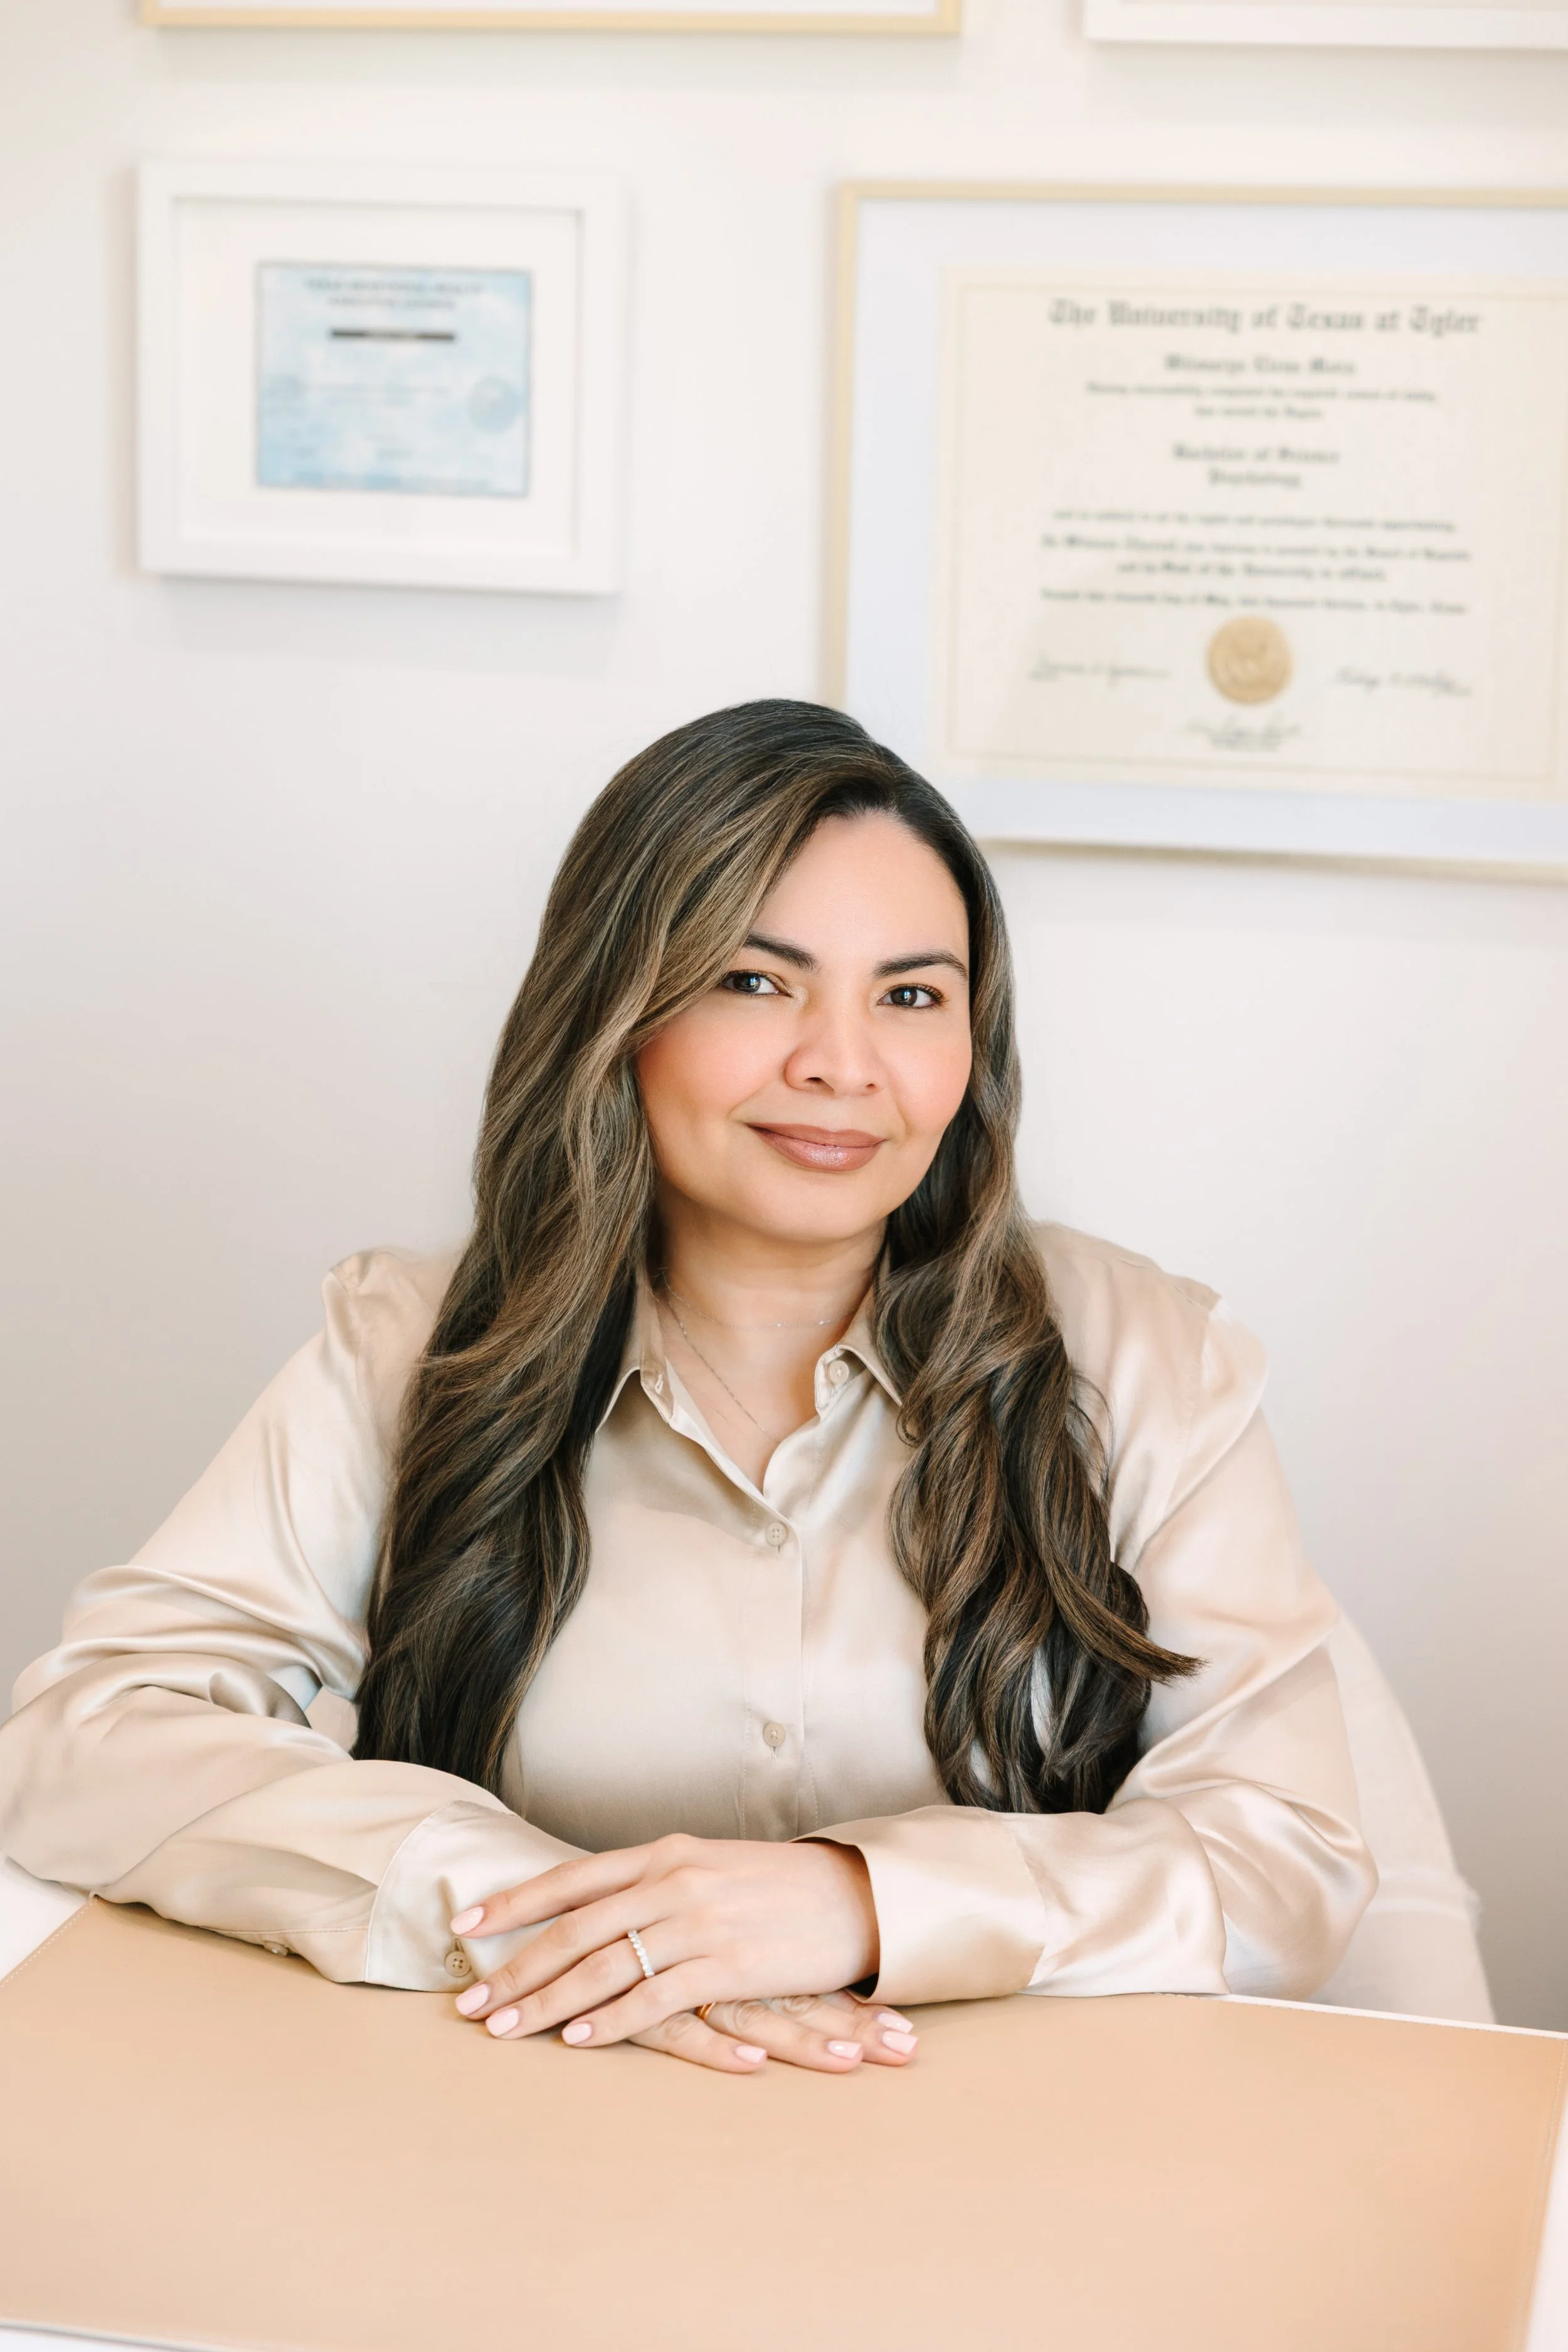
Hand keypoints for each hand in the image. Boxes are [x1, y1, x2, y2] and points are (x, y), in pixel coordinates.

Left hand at [449, 1833, 915, 2073]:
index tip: (467, 1930)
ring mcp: (697, 1922)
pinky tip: (576, 2039)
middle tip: (472, 2003)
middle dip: (516, 1968)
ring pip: (602, 1966)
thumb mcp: (710, 1867)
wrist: (853, 1896)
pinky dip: (608, 2021)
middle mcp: (673, 1881)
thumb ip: (655, 1884)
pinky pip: (652, 1997)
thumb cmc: (779, 1886)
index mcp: (665, 1853)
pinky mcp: (724, 1966)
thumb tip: (601, 1909)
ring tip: (506, 2029)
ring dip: (547, 2002)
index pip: (572, 1880)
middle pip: (574, 1928)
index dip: (515, 1905)